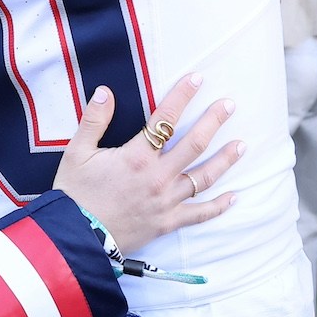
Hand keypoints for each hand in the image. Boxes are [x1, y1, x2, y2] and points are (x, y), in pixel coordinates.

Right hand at [51, 74, 242, 253]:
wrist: (75, 238)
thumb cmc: (75, 194)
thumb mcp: (76, 152)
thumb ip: (93, 120)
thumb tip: (105, 92)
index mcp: (136, 157)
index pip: (165, 119)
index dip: (182, 95)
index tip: (197, 78)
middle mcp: (157, 177)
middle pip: (194, 144)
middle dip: (213, 121)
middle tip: (229, 105)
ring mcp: (166, 201)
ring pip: (204, 177)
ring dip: (225, 160)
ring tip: (242, 144)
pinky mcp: (167, 223)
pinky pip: (199, 214)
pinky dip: (218, 206)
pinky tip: (234, 197)